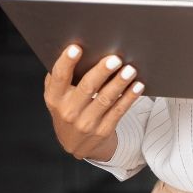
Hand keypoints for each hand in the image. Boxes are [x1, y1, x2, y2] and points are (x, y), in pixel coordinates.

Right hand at [43, 45, 144, 161]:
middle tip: (115, 58)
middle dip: (102, 71)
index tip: (76, 48)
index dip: (67, 62)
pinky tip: (137, 86)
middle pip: (87, 87)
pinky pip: (119, 111)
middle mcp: (69, 111)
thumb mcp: (57, 96)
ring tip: (130, 70)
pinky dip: (129, 97)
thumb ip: (61, 77)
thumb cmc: (67, 110)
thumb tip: (74, 48)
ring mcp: (87, 123)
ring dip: (120, 83)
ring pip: (106, 99)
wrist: (76, 144)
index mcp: (55, 98)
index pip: (59, 77)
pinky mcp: (103, 130)